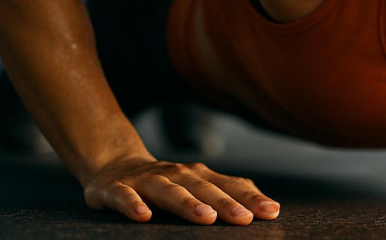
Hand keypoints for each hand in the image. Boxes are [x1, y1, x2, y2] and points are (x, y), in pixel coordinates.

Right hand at [82, 156, 280, 223]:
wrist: (114, 166)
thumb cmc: (166, 182)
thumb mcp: (198, 185)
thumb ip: (230, 193)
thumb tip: (271, 206)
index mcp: (199, 176)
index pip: (229, 186)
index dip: (250, 199)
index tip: (271, 212)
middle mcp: (177, 174)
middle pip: (204, 188)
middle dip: (225, 203)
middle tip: (244, 219)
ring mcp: (147, 180)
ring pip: (170, 191)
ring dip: (188, 203)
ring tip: (206, 217)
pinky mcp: (117, 189)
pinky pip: (125, 197)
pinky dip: (133, 205)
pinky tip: (143, 216)